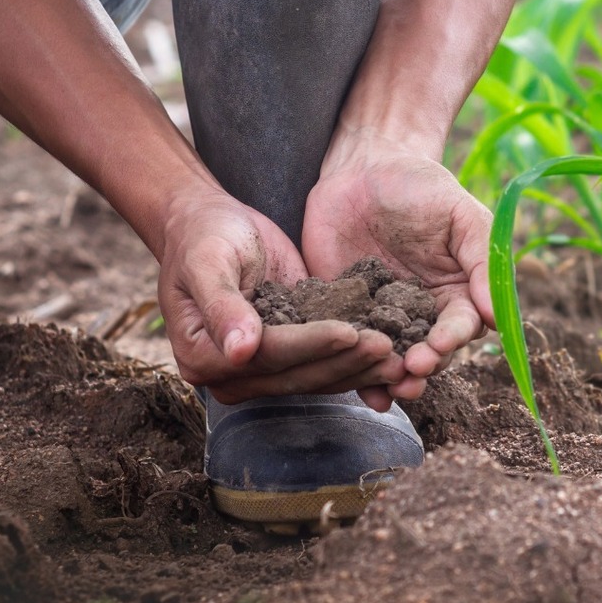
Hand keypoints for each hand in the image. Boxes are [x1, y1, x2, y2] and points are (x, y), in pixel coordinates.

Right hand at [157, 186, 401, 402]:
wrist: (210, 226)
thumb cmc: (203, 237)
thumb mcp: (207, 262)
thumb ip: (222, 305)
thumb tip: (240, 351)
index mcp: (203, 356)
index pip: (268, 356)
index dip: (310, 345)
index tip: (349, 331)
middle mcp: (233, 374)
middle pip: (297, 374)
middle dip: (345, 361)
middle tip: (388, 347)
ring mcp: (262, 370)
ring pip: (317, 377)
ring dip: (359, 368)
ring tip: (397, 355)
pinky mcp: (289, 356)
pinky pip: (325, 364)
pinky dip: (356, 359)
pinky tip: (391, 352)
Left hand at [302, 130, 493, 405]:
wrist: (362, 168)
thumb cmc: (420, 185)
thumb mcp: (460, 213)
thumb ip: (483, 258)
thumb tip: (494, 314)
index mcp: (456, 292)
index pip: (461, 326)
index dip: (452, 339)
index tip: (440, 345)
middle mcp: (422, 313)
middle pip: (429, 353)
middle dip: (423, 367)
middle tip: (411, 372)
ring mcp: (382, 317)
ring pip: (392, 360)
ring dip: (392, 379)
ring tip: (388, 389)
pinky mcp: (344, 315)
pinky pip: (350, 349)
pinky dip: (354, 373)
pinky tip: (360, 392)